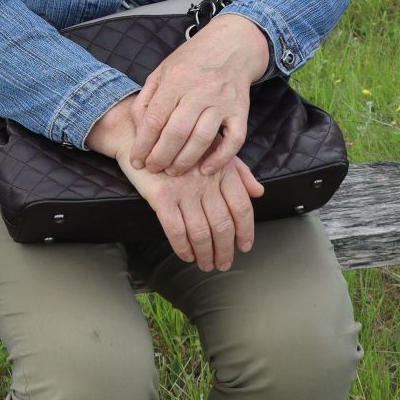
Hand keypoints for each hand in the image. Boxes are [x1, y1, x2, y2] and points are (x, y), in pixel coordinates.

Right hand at [127, 157, 265, 270]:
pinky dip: (182, 247)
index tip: (244, 246)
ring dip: (205, 254)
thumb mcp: (214, 150)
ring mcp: (183, 190)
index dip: (245, 231)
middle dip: (225, 250)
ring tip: (206, 264)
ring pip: (200, 232)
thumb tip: (258, 192)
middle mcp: (206, 182)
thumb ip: (239, 172)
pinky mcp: (161, 197)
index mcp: (222, 171)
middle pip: (222, 225)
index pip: (241, 207)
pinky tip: (186, 255)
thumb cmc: (180, 145)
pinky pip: (175, 230)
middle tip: (224, 263)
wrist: (141, 135)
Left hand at [129, 12, 270, 176]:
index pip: (155, 119)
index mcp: (176, 79)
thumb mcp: (162, 71)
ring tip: (173, 171)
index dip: (143, 144)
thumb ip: (147, 99)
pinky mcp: (241, 111)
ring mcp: (222, 101)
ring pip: (203, 139)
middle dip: (161, 157)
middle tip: (153, 169)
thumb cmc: (192, 61)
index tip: (136, 160)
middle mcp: (199, 90)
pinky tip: (206, 169)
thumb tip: (138, 129)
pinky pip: (234, 141)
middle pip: (177, 133)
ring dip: (185, 162)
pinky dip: (221, 159)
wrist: (231, 45)